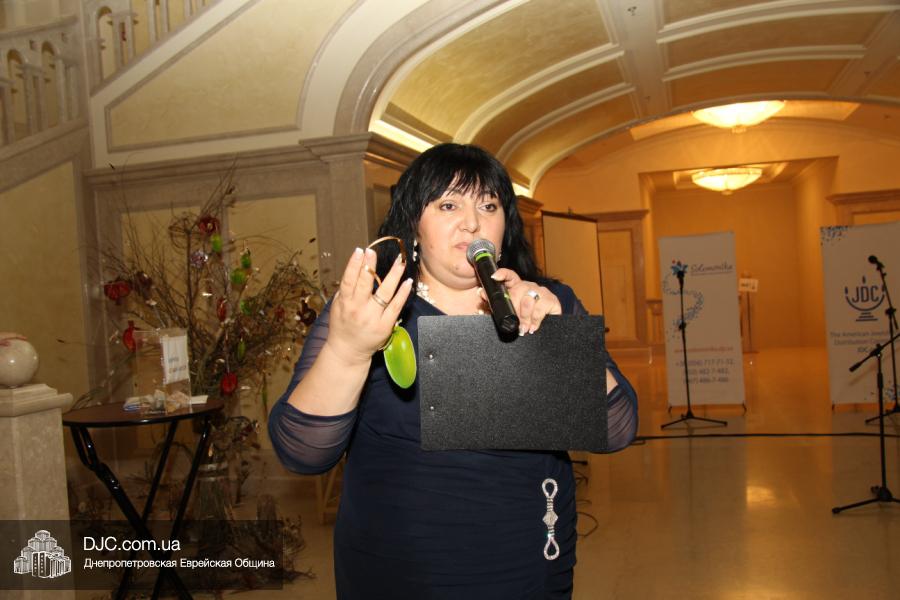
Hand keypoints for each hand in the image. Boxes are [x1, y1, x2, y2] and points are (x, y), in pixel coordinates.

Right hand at [327, 247, 411, 363]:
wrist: (348, 351)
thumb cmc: (342, 325)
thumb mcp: (338, 306)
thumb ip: (345, 290)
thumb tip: (356, 268)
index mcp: (345, 303)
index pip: (349, 280)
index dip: (353, 265)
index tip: (359, 251)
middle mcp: (358, 309)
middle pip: (365, 284)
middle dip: (369, 266)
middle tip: (374, 251)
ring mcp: (373, 317)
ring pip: (385, 293)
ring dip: (393, 276)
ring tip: (400, 261)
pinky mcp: (385, 325)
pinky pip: (396, 306)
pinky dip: (402, 293)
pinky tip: (408, 281)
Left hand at [484, 269, 561, 334]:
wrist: (550, 329)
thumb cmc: (527, 320)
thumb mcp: (511, 313)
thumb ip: (496, 307)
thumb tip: (481, 301)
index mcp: (518, 287)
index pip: (510, 276)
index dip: (502, 274)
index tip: (494, 277)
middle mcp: (529, 286)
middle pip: (518, 290)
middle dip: (513, 308)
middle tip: (514, 322)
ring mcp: (542, 292)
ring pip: (527, 300)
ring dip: (524, 317)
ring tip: (523, 328)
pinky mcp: (552, 300)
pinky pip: (539, 309)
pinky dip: (534, 320)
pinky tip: (533, 327)